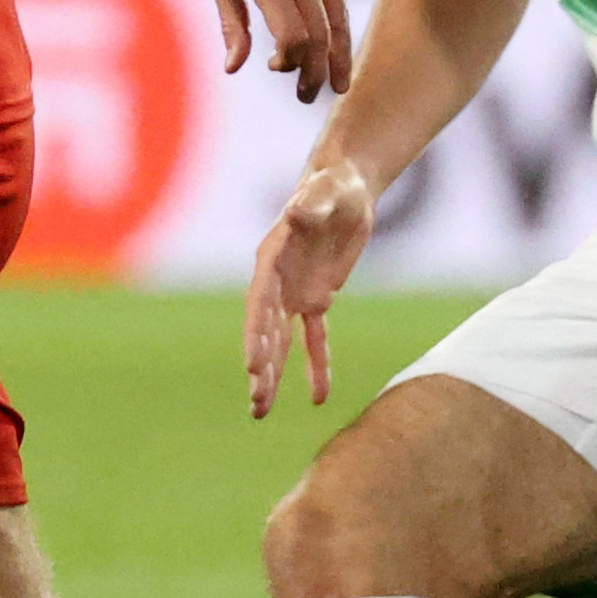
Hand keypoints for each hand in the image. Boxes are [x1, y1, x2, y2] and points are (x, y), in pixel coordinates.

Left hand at [201, 0, 353, 104]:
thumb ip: (233, 23)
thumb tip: (235, 67)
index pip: (294, 37)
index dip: (291, 62)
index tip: (278, 68)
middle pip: (320, 36)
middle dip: (317, 72)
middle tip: (308, 95)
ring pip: (340, 20)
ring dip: (339, 57)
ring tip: (338, 83)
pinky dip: (341, 27)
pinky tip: (337, 45)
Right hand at [244, 155, 375, 416]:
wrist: (344, 190)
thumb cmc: (332, 185)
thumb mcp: (326, 192)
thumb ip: (310, 206)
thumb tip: (297, 216)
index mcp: (271, 259)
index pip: (259, 305)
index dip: (255, 336)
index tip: (253, 367)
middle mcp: (277, 282)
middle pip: (265, 332)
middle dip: (261, 368)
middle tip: (256, 403)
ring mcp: (295, 294)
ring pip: (281, 343)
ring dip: (274, 376)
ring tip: (261, 411)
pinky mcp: (318, 299)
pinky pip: (315, 339)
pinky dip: (317, 366)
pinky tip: (319, 397)